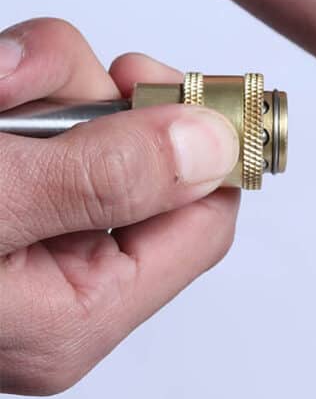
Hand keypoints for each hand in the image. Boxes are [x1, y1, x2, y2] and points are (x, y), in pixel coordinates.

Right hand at [0, 18, 239, 393]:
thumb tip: (212, 150)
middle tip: (30, 85)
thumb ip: (101, 180)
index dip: (201, 146)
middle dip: (93, 101)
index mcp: (76, 316)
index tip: (165, 87)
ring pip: (89, 121)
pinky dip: (11, 81)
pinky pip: (36, 113)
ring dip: (39, 82)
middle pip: (149, 158)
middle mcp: (57, 282)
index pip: (205, 222)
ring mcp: (22, 232)